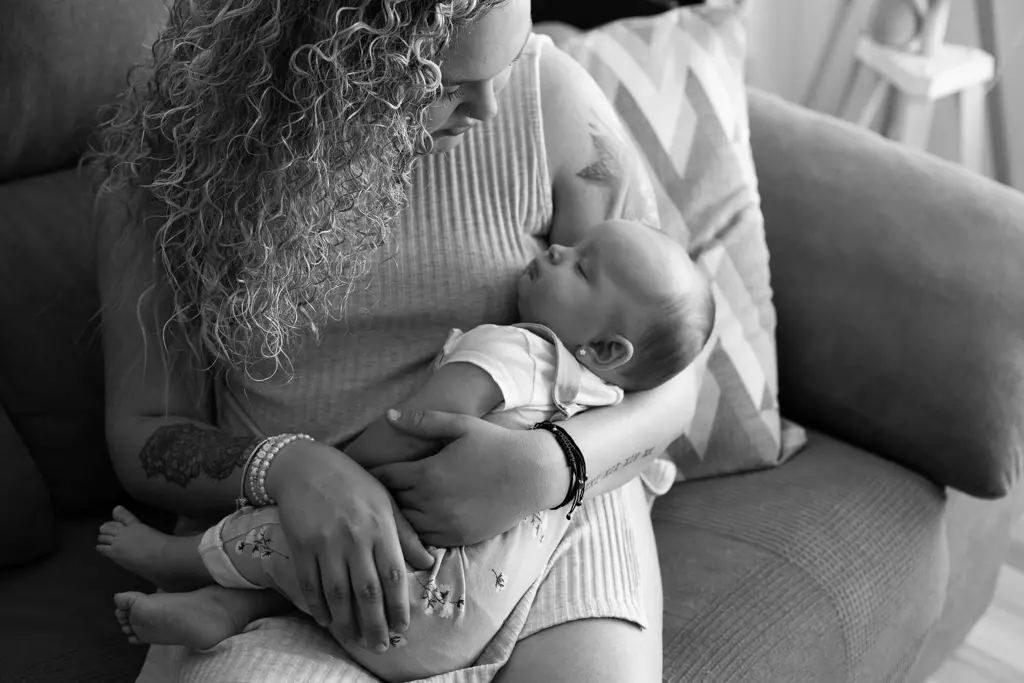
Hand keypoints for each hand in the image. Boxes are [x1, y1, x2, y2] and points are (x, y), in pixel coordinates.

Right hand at [265, 439, 434, 651]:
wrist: (307, 466)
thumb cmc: (353, 483)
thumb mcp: (386, 500)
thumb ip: (405, 533)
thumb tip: (428, 562)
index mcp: (380, 526)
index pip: (393, 576)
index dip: (398, 607)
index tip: (402, 629)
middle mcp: (355, 537)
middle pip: (367, 592)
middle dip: (374, 624)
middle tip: (379, 646)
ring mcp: (326, 543)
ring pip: (338, 594)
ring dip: (347, 623)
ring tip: (355, 640)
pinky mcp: (302, 546)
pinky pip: (310, 584)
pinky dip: (318, 606)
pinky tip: (326, 621)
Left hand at [372, 409, 562, 545]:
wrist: (532, 474)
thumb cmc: (496, 444)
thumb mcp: (460, 425)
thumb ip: (422, 421)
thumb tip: (388, 416)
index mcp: (428, 473)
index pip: (384, 478)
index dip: (374, 474)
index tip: (367, 471)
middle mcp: (432, 502)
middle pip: (390, 503)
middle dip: (382, 495)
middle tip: (373, 490)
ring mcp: (445, 524)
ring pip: (405, 525)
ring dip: (398, 516)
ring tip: (393, 505)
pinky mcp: (458, 538)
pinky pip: (425, 539)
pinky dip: (417, 530)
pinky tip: (417, 518)